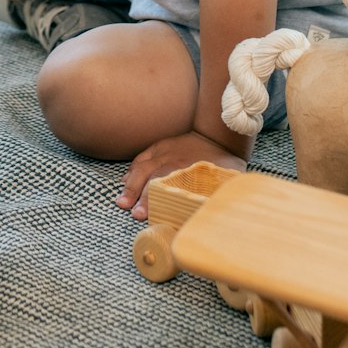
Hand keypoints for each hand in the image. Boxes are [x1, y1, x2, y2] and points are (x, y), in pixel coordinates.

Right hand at [116, 132, 245, 220]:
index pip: (162, 185)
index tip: (141, 214)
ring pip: (141, 167)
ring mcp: (163, 151)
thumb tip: (213, 215)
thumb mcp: (226, 178)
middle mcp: (170, 160)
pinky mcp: (160, 146)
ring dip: (130, 184)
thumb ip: (216, 194)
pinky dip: (132, 170)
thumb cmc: (224, 159)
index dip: (150, 200)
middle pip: (148, 176)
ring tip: (121, 201)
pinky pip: (141, 158)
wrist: (218, 132)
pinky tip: (125, 181)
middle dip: (135, 193)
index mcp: (185, 169)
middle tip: (126, 208)